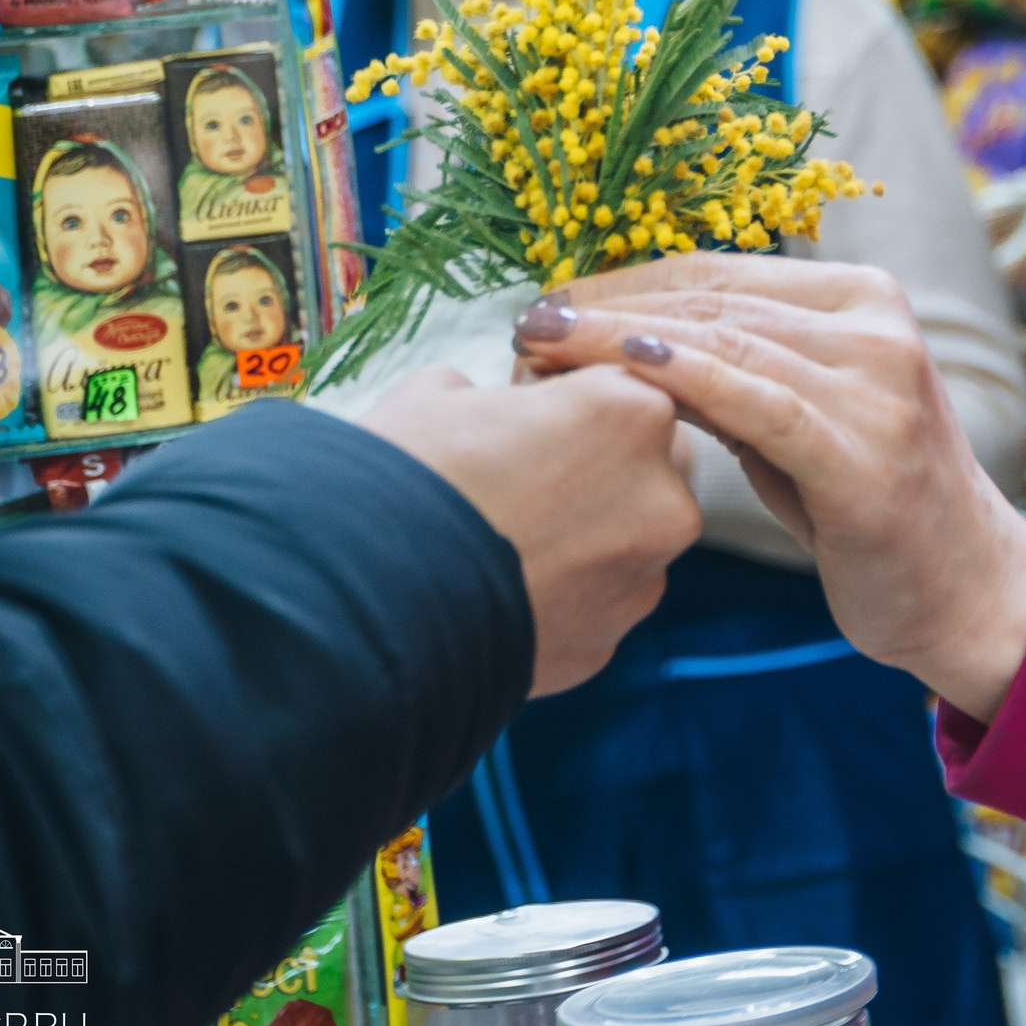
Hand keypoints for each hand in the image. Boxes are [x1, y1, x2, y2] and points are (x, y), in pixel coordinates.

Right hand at [357, 364, 700, 696]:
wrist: (364, 604)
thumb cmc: (400, 480)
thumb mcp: (437, 394)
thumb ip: (492, 392)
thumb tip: (487, 408)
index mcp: (630, 412)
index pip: (626, 386)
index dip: (573, 397)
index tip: (531, 411)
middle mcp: (661, 495)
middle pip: (650, 464)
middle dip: (602, 466)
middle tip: (524, 477)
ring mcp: (643, 575)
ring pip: (632, 541)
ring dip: (589, 536)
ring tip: (506, 541)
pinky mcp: (613, 640)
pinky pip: (599, 602)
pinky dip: (567, 594)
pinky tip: (504, 588)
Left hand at [512, 256, 1025, 721]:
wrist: (965, 592)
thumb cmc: (867, 506)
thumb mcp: (803, 419)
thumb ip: (738, 369)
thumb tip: (622, 338)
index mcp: (864, 299)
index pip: (721, 270)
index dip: (626, 279)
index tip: (550, 302)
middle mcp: (876, 328)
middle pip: (715, 299)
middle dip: (609, 306)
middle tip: (525, 321)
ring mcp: (876, 386)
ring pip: (727, 340)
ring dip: (621, 338)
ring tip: (543, 346)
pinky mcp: (863, 453)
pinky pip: (758, 401)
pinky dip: (686, 378)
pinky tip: (624, 370)